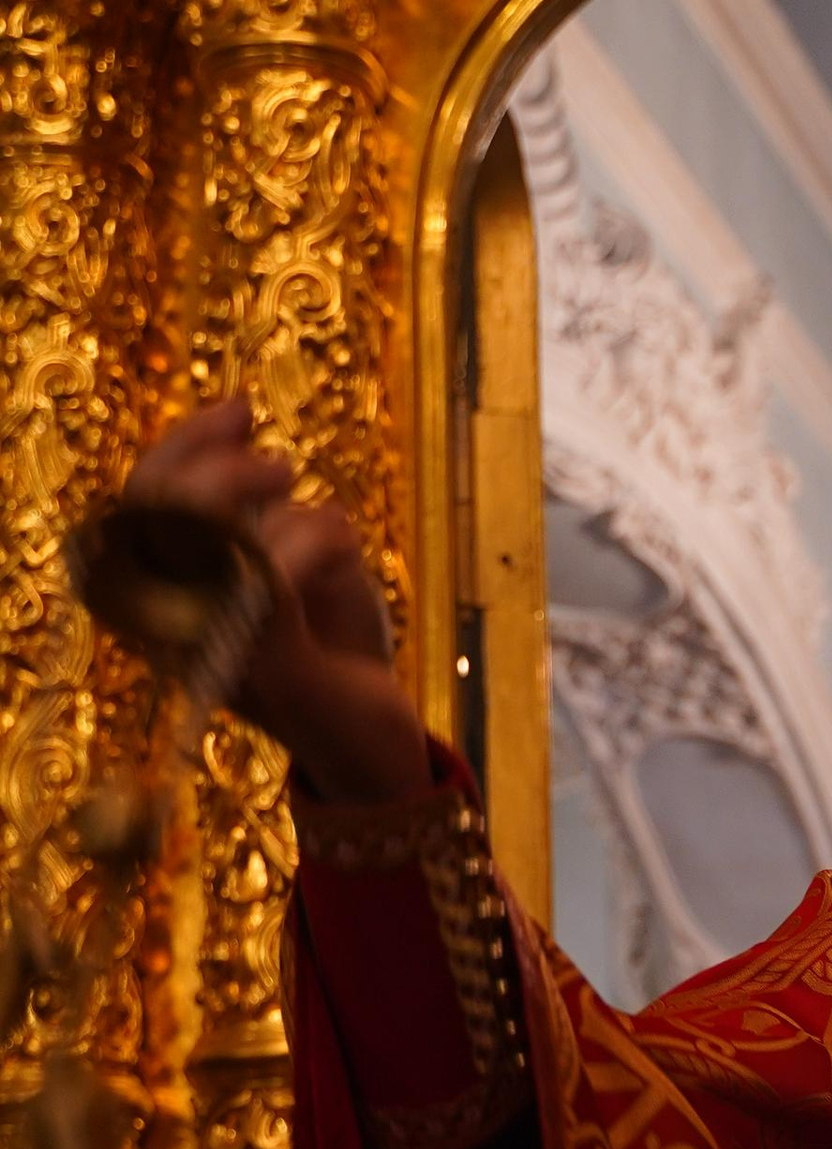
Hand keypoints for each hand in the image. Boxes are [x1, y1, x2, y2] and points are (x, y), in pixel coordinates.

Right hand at [119, 397, 430, 803]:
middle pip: (159, 512)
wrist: (375, 740)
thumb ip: (251, 501)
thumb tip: (233, 410)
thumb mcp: (286, 554)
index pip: (138, 503)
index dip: (184, 442)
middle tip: (283, 468)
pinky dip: (318, 542)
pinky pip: (273, 572)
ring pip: (213, 534)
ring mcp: (215, 648)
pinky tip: (344, 554)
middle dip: (222, 467)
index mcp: (166, 599)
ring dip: (277, 507)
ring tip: (319, 514)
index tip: (241, 408)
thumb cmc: (327, 643)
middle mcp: (173, 628)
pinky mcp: (270, 667)